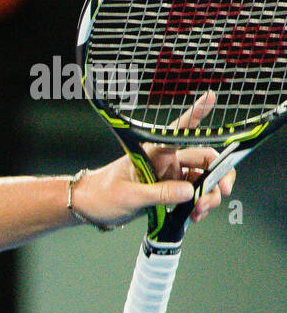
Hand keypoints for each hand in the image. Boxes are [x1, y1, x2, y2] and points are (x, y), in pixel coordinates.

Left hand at [72, 91, 236, 228]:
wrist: (89, 208)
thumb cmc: (101, 195)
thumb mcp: (130, 196)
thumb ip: (160, 194)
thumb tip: (189, 191)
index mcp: (154, 153)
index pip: (178, 130)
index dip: (196, 113)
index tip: (211, 97)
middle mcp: (166, 161)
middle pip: (203, 159)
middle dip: (217, 175)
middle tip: (222, 190)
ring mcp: (169, 177)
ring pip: (202, 180)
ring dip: (208, 195)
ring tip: (200, 210)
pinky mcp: (169, 192)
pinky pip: (193, 196)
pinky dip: (198, 205)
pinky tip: (195, 215)